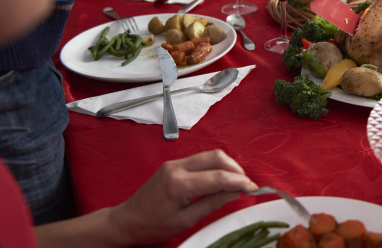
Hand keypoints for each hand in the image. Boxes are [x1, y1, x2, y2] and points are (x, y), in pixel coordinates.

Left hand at [108, 150, 256, 244]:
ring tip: (236, 183)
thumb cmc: (153, 225)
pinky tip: (221, 179)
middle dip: (236, 168)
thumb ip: (213, 203)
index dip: (240, 181)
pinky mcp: (173, 164)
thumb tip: (235, 192)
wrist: (127, 221)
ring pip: (210, 155)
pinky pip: (200, 159)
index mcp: (179, 184)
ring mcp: (174, 163)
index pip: (219, 176)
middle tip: (246, 184)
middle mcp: (177, 167)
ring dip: (227, 166)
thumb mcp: (187, 220)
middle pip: (217, 157)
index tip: (253, 188)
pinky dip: (215, 166)